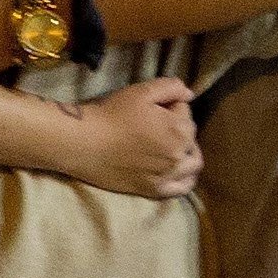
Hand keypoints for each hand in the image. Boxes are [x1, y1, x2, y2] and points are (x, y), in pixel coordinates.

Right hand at [44, 79, 203, 199]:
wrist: (84, 143)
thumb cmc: (112, 114)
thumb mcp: (141, 91)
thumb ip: (171, 87)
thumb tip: (189, 94)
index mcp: (179, 129)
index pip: (186, 113)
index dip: (171, 106)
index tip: (154, 107)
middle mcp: (179, 155)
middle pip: (190, 138)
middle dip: (179, 128)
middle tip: (157, 124)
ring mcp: (168, 175)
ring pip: (192, 165)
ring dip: (187, 153)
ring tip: (172, 147)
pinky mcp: (155, 190)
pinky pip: (181, 188)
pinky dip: (185, 179)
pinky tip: (177, 171)